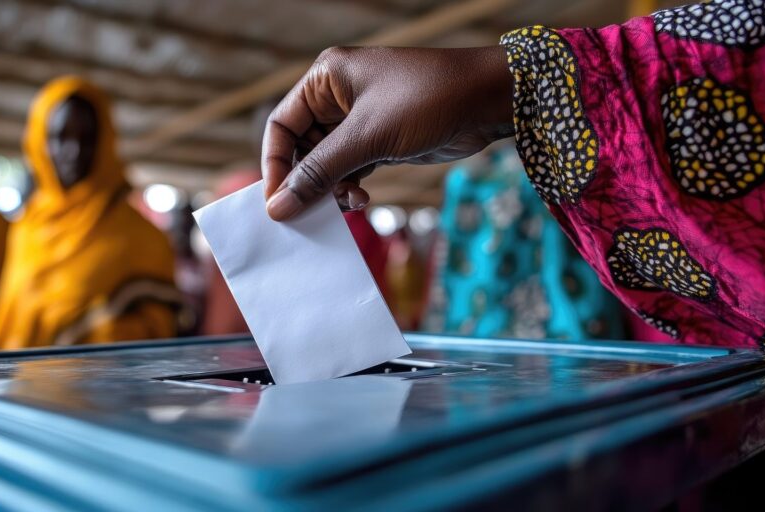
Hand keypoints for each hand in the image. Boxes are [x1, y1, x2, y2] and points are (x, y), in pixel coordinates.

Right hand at [262, 46, 514, 220]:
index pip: (281, 126)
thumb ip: (320, 172)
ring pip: (326, 164)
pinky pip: (351, 169)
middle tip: (308, 216)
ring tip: (348, 204)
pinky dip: (351, 188)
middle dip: (305, 182)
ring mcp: (360, 120)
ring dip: (331, 189)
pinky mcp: (381, 140)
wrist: (490, 100)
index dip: (275, 166)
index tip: (277, 203)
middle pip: (301, 148)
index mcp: (326, 79)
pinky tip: (362, 200)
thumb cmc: (429, 101)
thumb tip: (278, 207)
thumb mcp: (369, 137)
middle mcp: (338, 97)